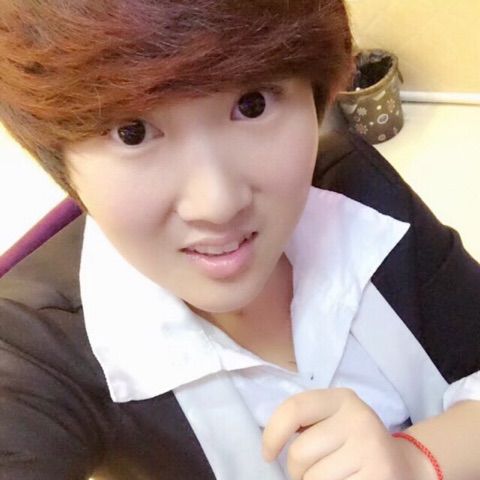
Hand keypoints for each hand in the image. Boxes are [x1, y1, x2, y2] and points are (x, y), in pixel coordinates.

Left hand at [262, 388, 426, 479]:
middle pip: (300, 452)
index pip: (294, 409)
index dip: (272, 434)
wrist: (403, 466)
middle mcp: (358, 418)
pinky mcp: (379, 476)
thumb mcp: (333, 420)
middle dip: (296, 470)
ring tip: (330, 477)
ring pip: (313, 479)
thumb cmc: (353, 442)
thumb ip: (306, 421)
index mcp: (341, 398)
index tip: (268, 454)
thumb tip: (270, 444)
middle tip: (309, 471)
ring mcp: (371, 448)